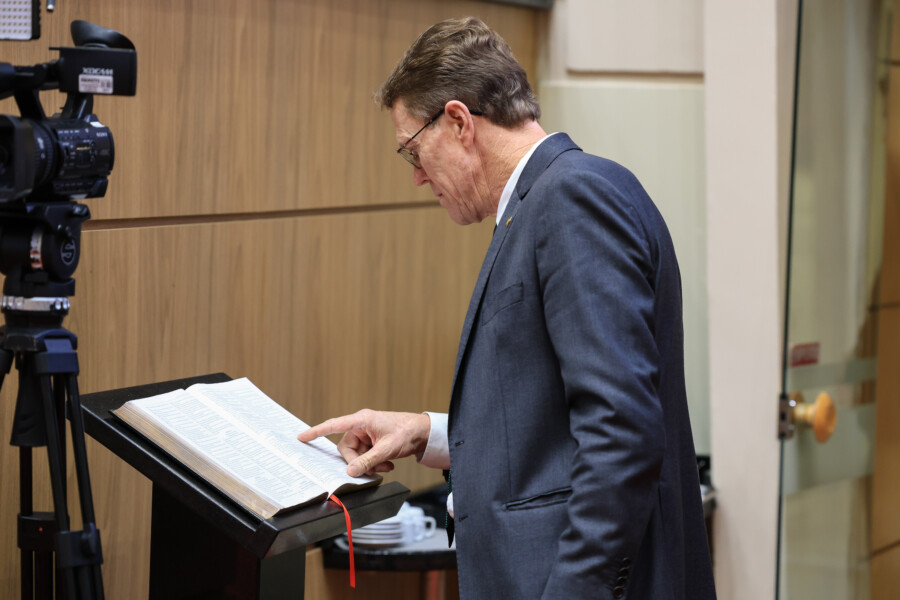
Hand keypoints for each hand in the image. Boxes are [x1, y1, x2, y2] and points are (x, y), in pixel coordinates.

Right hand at [298, 410, 431, 476]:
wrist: (425, 432)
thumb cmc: (408, 432)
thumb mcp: (387, 449)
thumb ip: (368, 461)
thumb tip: (351, 471)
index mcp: (362, 420)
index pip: (334, 425)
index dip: (316, 432)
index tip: (301, 437)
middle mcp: (362, 425)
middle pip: (346, 448)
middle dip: (358, 461)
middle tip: (374, 468)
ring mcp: (367, 433)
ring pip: (356, 454)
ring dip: (369, 463)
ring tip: (386, 465)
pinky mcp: (373, 441)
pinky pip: (365, 455)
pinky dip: (374, 462)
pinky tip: (387, 463)